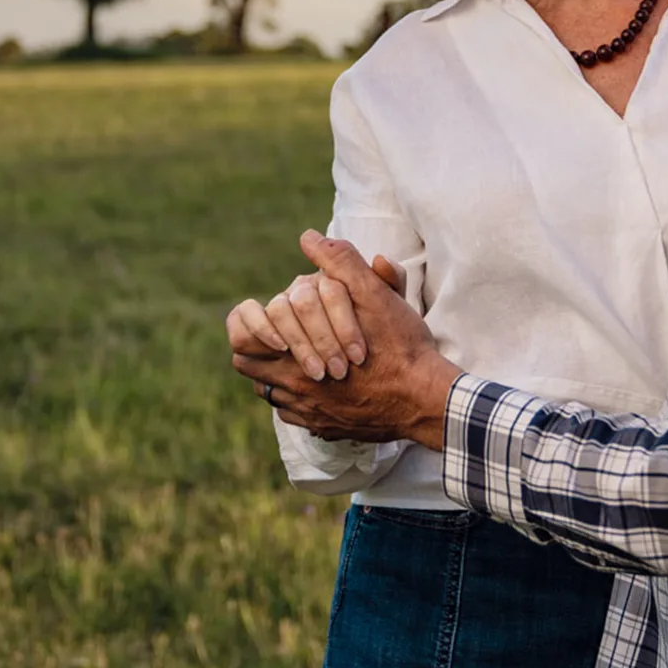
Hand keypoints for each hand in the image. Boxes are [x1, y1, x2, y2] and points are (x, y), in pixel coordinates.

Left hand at [231, 232, 460, 449]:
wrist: (425, 398)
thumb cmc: (400, 345)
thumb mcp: (374, 295)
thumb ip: (339, 264)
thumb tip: (309, 237)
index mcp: (296, 356)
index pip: (242, 343)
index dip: (249, 328)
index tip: (270, 318)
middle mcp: (296, 390)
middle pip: (250, 371)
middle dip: (260, 351)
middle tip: (282, 337)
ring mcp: (310, 414)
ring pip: (272, 396)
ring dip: (279, 376)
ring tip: (302, 359)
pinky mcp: (327, 429)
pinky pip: (297, 417)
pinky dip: (302, 400)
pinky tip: (325, 385)